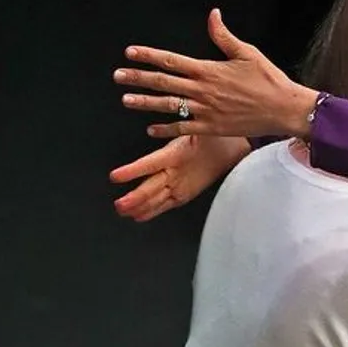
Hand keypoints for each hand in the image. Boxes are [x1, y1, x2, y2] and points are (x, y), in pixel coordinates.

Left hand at [110, 135, 251, 221]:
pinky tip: (138, 216)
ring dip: (139, 207)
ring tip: (123, 211)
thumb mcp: (190, 130)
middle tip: (119, 204)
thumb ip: (169, 132)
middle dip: (135, 198)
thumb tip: (151, 130)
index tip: (115, 176)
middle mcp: (177, 173)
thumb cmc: (208, 139)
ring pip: (157, 200)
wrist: (232, 153)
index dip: (132, 171)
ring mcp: (182, 187)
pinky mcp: (185, 195)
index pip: (150, 164)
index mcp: (176, 154)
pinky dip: (152, 212)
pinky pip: (166, 206)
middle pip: (153, 187)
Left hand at [114, 9, 318, 138]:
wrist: (284, 108)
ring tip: (126, 100)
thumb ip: (224, 36)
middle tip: (118, 76)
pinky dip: (165, 128)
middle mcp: (203, 91)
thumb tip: (213, 15)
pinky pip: (182, 128)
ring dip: (145, 103)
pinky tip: (151, 128)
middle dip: (138, 78)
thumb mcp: (247, 53)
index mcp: (209, 70)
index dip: (149, 56)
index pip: (172, 61)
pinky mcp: (211, 128)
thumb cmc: (268, 80)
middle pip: (163, 83)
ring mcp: (205, 111)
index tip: (130, 53)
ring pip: (168, 105)